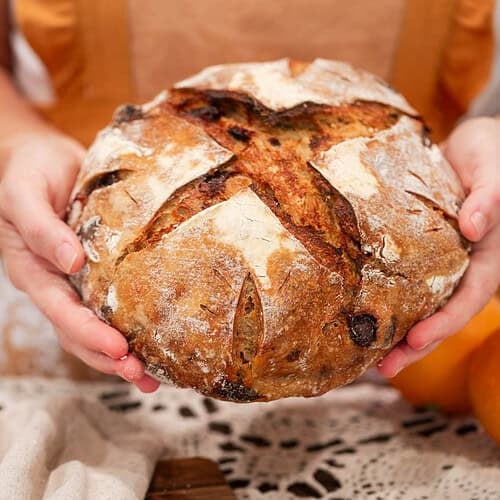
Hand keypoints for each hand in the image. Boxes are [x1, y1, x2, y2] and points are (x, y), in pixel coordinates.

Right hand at [0, 132, 159, 391]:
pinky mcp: (102, 269)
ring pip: (98, 326)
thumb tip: (70, 261)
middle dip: (109, 357)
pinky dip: (132, 324)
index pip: (61, 312)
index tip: (119, 349)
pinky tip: (156, 340)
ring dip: (121, 354)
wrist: (44, 159)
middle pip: (80, 332)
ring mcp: (79, 280)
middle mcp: (57, 283)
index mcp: (34, 271)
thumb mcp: (24, 196)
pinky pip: (115, 302)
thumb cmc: (29, 174)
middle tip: (140, 374)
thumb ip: (42, 228)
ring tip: (152, 376)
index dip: (88, 334)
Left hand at [378, 116, 499, 376]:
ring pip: (420, 305)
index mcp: (487, 260)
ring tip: (368, 357)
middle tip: (382, 367)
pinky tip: (362, 311)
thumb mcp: (494, 174)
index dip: (443, 323)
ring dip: (397, 332)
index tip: (414, 340)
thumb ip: (489, 199)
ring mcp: (441, 264)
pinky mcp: (419, 253)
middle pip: (441, 315)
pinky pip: (404, 281)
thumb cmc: (491, 157)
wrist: (472, 146)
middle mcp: (463, 268)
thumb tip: (474, 228)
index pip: (467, 300)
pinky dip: (387, 300)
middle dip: (414, 345)